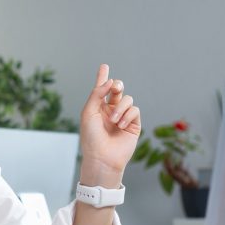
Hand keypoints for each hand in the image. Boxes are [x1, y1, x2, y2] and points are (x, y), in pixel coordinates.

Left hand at [78, 64, 140, 184]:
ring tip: (113, 120)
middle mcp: (110, 111)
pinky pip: (135, 110)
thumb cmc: (91, 137)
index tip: (104, 66)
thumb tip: (110, 81)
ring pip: (127, 99)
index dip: (103, 78)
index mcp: (98, 108)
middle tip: (115, 87)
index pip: (101, 90)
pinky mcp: (133, 125)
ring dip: (120, 108)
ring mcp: (123, 117)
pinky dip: (127, 115)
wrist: (102, 157)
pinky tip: (120, 125)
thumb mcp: (89, 113)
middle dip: (117, 85)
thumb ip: (97, 94)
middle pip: (117, 90)